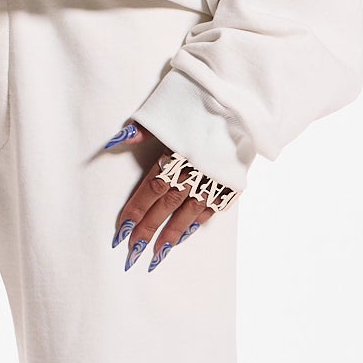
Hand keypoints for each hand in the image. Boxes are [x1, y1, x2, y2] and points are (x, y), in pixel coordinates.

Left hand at [103, 119, 225, 271]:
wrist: (246, 109)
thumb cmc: (202, 108)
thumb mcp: (170, 111)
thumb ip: (144, 129)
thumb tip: (116, 140)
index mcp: (176, 155)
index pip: (151, 189)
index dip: (135, 210)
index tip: (122, 229)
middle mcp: (193, 173)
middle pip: (165, 206)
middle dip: (147, 230)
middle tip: (132, 253)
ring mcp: (212, 182)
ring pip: (187, 213)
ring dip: (170, 235)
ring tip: (156, 255)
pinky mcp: (229, 186)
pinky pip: (210, 209)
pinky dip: (195, 223)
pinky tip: (184, 235)